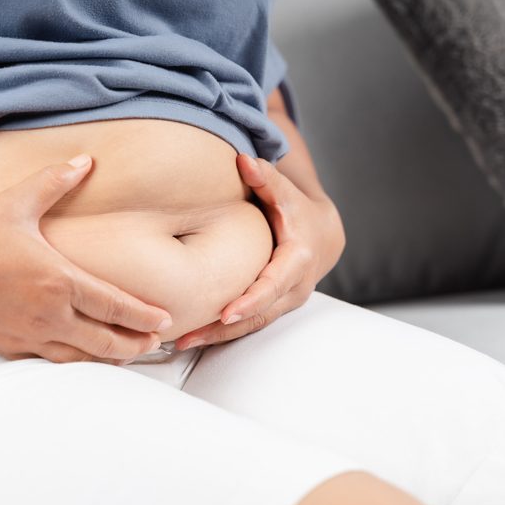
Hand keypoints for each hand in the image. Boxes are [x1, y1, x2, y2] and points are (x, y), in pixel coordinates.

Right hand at [0, 155, 171, 362]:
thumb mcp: (16, 203)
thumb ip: (55, 182)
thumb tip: (86, 160)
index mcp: (58, 281)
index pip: (115, 306)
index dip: (144, 317)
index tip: (165, 321)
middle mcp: (48, 315)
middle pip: (105, 341)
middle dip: (135, 344)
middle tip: (155, 343)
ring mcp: (27, 335)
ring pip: (79, 359)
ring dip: (107, 358)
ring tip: (126, 354)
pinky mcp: (6, 346)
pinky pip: (48, 361)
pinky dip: (72, 362)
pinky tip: (81, 358)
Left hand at [175, 153, 344, 349]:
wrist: (323, 236)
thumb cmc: (299, 212)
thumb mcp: (286, 194)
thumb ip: (266, 179)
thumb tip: (244, 161)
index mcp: (298, 261)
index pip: (273, 285)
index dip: (251, 300)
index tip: (226, 313)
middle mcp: (294, 289)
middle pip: (258, 315)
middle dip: (223, 329)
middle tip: (187, 337)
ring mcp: (284, 303)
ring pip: (251, 326)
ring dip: (217, 337)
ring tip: (181, 342)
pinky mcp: (273, 309)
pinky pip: (248, 325)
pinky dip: (221, 333)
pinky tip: (192, 338)